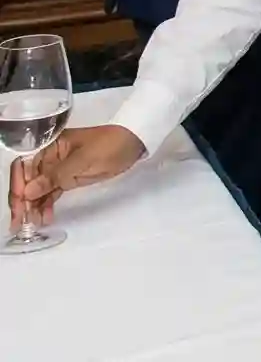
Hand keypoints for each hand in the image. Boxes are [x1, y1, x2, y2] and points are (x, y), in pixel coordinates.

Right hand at [8, 125, 143, 228]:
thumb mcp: (83, 159)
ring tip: (33, 224)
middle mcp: (51, 156)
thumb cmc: (110, 145)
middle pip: (28, 179)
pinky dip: (46, 205)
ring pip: (38, 189)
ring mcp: (59, 168)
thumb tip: (27, 191)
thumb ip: (55, 175)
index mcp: (52, 144)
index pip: (25, 165)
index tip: (19, 203)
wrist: (134, 143)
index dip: (18, 184)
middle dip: (22, 200)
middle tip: (21, 222)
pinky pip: (51, 193)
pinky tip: (44, 218)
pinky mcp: (68, 178)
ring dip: (33, 206)